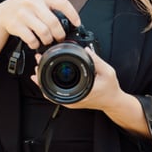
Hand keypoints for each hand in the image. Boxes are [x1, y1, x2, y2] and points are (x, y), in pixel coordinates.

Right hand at [0, 0, 80, 49]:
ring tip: (48, 41)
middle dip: (60, 34)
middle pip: (53, 22)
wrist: (3, 12)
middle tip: (60, 38)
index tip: (77, 24)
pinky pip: (31, 39)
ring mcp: (23, 14)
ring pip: (44, 32)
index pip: (63, 3)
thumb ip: (53, 7)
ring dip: (48, 40)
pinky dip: (36, 44)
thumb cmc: (26, 8)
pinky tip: (36, 43)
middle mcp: (32, 2)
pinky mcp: (15, 25)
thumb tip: (71, 22)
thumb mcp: (39, 0)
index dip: (73, 15)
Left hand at [32, 48, 150, 136]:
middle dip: (41, 75)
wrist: (113, 101)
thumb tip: (86, 50)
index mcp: (80, 92)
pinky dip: (50, 85)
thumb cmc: (111, 89)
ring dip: (44, 80)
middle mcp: (73, 99)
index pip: (56, 87)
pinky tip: (46, 77)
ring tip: (39, 68)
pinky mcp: (72, 99)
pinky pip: (57, 93)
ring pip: (52, 92)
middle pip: (50, 89)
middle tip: (38, 62)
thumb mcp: (107, 72)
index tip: (41, 65)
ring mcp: (72, 101)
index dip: (46, 75)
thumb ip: (96, 60)